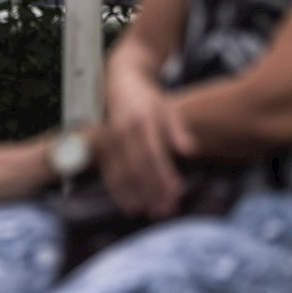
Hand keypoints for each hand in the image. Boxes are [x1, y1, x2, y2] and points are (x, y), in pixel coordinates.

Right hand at [98, 69, 195, 218]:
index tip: (176, 194)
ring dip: (133, 195)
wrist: (121, 80)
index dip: (164, 175)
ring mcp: (109, 137)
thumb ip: (178, 130)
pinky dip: (117, 190)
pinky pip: (108, 171)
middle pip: (137, 166)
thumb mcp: (167, 108)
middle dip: (150, 191)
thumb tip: (189, 151)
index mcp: (142, 120)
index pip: (154, 153)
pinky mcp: (102, 144)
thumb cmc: (149, 98)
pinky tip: (127, 205)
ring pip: (120, 171)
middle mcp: (123, 130)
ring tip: (146, 212)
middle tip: (163, 211)